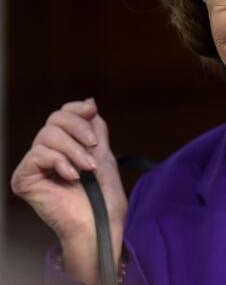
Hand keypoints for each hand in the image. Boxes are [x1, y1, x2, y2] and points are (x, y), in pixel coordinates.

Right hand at [10, 98, 127, 284]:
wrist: (100, 221)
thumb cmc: (103, 195)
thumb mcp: (103, 152)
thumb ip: (94, 127)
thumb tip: (89, 102)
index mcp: (64, 145)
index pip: (61, 114)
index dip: (76, 110)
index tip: (92, 112)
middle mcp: (46, 153)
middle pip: (54, 119)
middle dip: (79, 130)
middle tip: (94, 147)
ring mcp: (34, 166)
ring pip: (47, 135)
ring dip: (74, 151)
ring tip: (88, 168)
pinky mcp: (24, 179)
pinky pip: (37, 155)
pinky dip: (59, 162)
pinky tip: (71, 176)